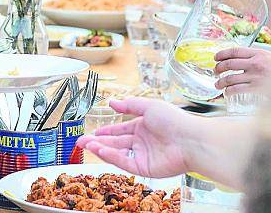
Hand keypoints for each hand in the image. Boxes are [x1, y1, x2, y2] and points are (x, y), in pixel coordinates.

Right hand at [76, 98, 195, 177]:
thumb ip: (130, 105)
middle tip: (80, 141)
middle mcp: (142, 142)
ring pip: (117, 153)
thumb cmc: (175, 120)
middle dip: (97, 142)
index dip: (107, 131)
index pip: (120, 130)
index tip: (93, 131)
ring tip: (85, 145)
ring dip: (100, 149)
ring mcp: (143, 155)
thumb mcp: (149, 106)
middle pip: (115, 143)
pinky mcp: (145, 168)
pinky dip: (111, 157)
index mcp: (144, 127)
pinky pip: (124, 162)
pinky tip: (100, 150)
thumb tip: (112, 102)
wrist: (190, 140)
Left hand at [214, 47, 270, 94]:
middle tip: (215, 71)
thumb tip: (236, 59)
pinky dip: (229, 91)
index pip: (234, 51)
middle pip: (229, 64)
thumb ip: (253, 56)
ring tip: (218, 84)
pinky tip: (227, 92)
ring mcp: (255, 76)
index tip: (215, 58)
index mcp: (258, 53)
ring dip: (220, 82)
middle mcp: (255, 63)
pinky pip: (237, 89)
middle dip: (218, 68)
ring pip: (230, 78)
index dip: (222, 54)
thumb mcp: (268, 57)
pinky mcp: (256, 88)